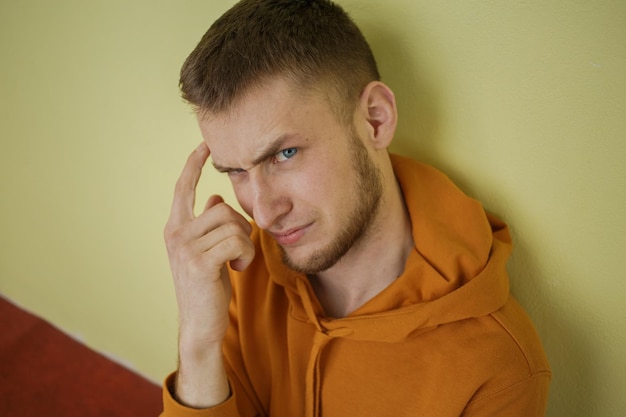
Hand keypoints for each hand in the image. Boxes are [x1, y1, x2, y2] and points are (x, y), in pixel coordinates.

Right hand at [164, 142, 254, 349]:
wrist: (201, 323)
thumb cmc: (208, 285)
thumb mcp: (206, 249)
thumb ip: (207, 222)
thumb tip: (215, 196)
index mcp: (176, 227)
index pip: (183, 187)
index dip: (194, 164)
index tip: (205, 144)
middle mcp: (175, 233)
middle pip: (222, 208)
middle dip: (241, 226)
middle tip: (239, 249)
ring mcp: (185, 248)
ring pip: (232, 224)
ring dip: (245, 243)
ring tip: (237, 261)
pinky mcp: (200, 262)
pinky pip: (237, 240)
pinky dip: (246, 254)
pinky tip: (238, 268)